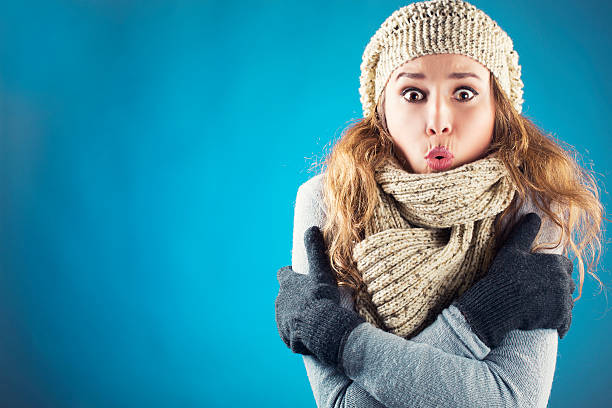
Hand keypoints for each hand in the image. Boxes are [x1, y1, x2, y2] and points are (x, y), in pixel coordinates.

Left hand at [275, 226, 365, 367]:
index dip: (290, 274)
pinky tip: (314, 333)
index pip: (283, 274)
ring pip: (288, 316)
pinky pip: (293, 335)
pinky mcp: (287, 337)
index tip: (298, 274)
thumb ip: (315, 250)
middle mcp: (280, 301)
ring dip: (299, 316)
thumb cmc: (322, 297)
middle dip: (296, 297)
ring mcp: (281, 321)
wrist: (321, 327)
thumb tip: (311, 228)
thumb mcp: (320, 271)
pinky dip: (301, 333)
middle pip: (286, 296)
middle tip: (313, 299)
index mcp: (287, 284)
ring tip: (316, 318)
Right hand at [453, 213, 575, 347]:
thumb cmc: (503, 275)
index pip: (564, 265)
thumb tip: (534, 215)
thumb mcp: (512, 250)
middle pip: (566, 283)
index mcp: (557, 263)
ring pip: (565, 301)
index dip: (552, 269)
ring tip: (538, 305)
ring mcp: (563, 301)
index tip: (538, 274)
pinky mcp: (560, 318)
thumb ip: (525, 232)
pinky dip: (558, 321)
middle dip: (555, 286)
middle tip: (536, 290)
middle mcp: (564, 281)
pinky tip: (546, 320)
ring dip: (556, 303)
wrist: (497, 304)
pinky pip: (565, 321)